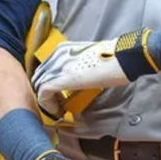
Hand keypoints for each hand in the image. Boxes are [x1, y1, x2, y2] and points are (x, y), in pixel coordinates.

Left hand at [32, 31, 146, 117]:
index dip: (48, 83)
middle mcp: (57, 55)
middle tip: (57, 104)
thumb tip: (77, 80)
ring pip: (39, 85)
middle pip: (39, 76)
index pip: (45, 67)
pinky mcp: (62, 78)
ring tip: (59, 109)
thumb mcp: (89, 58)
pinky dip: (49, 104)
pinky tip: (59, 111)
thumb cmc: (112, 59)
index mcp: (63, 49)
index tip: (58, 95)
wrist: (121, 58)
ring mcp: (58, 66)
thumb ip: (77, 66)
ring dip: (47, 100)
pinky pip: (44, 93)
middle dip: (46, 92)